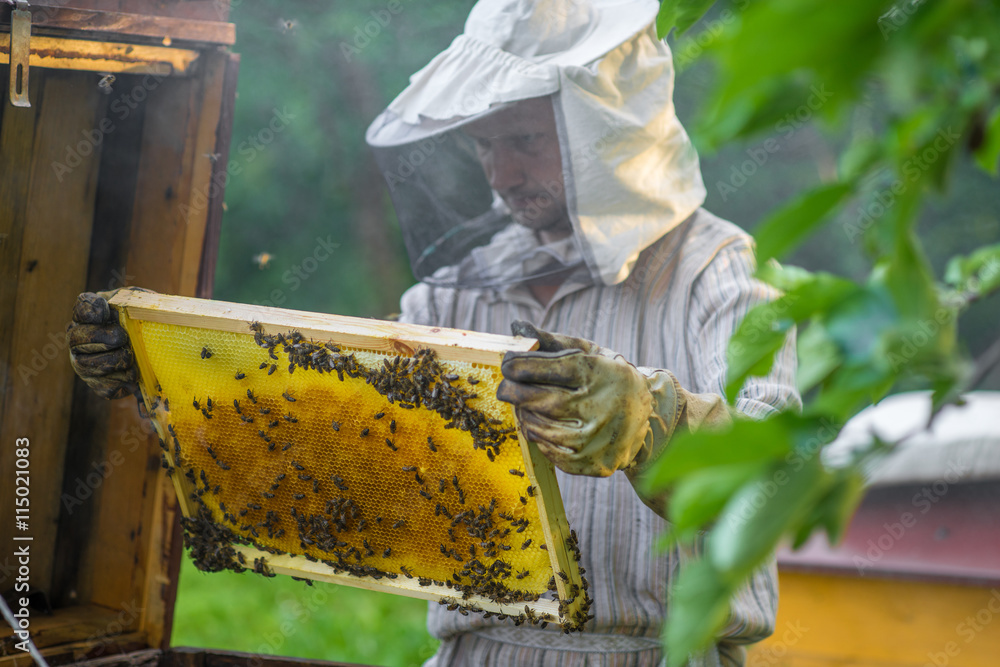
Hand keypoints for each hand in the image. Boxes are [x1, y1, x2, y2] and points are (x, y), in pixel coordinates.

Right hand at [66, 289, 143, 398]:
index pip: (81, 308)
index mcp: (92, 316)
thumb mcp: (140, 304)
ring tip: (131, 357)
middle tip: (121, 338)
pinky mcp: (98, 383)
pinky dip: (121, 381)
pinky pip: (103, 387)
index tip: (105, 312)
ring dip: (114, 360)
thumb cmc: (143, 322)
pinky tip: (133, 374)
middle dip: (101, 338)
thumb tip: (125, 306)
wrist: (157, 351)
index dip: (90, 310)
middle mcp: (80, 339)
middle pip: (75, 338)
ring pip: (86, 365)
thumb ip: (133, 299)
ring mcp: (85, 363)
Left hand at [498, 321, 673, 476]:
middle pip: (543, 400)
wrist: (647, 418)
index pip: (553, 368)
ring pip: (542, 428)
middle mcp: (602, 407)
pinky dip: (539, 437)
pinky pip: (550, 451)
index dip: (522, 366)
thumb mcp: (588, 353)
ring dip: (525, 415)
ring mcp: (598, 439)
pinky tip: (541, 425)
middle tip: (504, 388)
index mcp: (601, 374)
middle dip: (515, 392)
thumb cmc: (607, 378)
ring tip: (524, 405)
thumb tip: (517, 327)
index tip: (507, 365)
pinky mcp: (593, 463)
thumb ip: (552, 342)